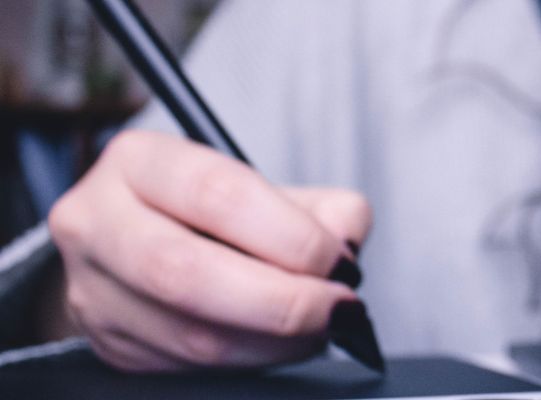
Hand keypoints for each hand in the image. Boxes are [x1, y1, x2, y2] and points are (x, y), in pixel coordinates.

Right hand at [47, 130, 371, 372]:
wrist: (143, 248)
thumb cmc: (217, 214)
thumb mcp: (267, 189)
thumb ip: (322, 208)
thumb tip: (345, 244)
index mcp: (139, 161)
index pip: (217, 194)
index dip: (290, 236)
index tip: (339, 262)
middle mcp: (97, 221)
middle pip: (188, 273)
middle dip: (281, 301)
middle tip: (336, 309)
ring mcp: (92, 289)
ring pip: (190, 334)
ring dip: (273, 342)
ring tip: (319, 330)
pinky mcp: (110, 343)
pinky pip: (187, 366)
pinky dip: (251, 361)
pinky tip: (281, 345)